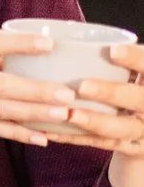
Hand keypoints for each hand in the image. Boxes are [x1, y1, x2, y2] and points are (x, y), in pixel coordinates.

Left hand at [64, 43, 143, 186]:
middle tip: (82, 87)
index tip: (112, 51)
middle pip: (138, 100)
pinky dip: (75, 138)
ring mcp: (143, 131)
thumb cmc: (133, 89)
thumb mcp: (132, 76)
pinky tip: (50, 131)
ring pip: (121, 128)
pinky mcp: (129, 148)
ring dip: (94, 122)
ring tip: (69, 114)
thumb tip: (70, 38)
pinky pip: (101, 145)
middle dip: (111, 93)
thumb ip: (118, 62)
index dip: (135, 59)